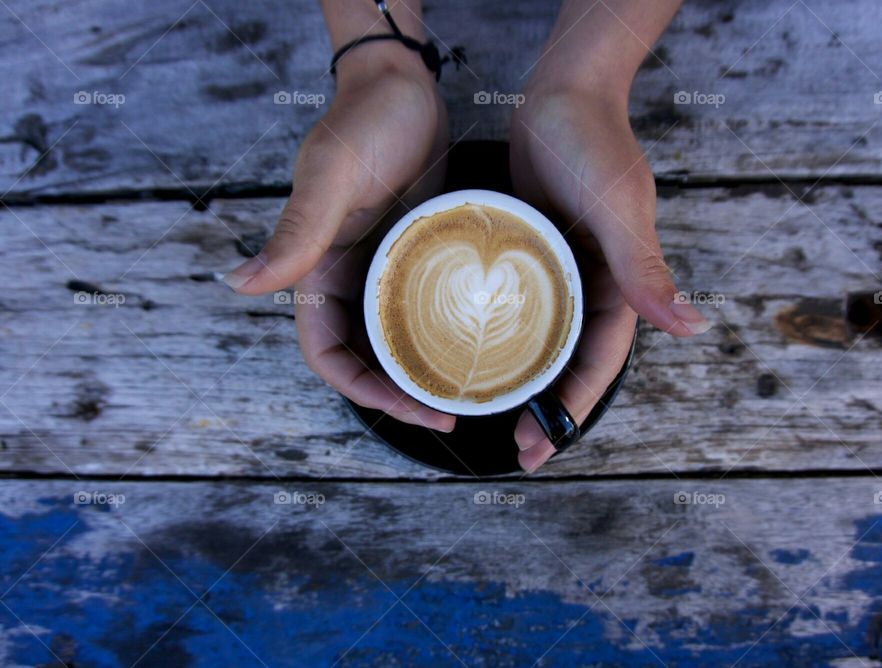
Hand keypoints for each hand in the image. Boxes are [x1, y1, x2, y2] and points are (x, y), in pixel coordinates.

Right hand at [224, 47, 454, 431]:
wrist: (404, 85)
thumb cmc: (366, 123)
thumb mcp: (332, 180)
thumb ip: (295, 235)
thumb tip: (240, 284)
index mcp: (317, 270)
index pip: (326, 352)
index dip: (359, 389)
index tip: (405, 405)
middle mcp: (347, 278)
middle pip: (365, 358)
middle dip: (398, 393)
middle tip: (449, 412)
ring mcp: (381, 269)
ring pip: (395, 339)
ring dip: (420, 370)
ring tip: (464, 392)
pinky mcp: (412, 255)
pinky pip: (421, 309)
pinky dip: (438, 334)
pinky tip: (473, 346)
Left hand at [510, 82, 709, 471]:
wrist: (561, 94)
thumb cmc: (593, 146)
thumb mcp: (617, 210)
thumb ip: (646, 269)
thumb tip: (692, 328)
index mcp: (619, 287)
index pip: (597, 364)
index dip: (572, 410)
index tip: (542, 448)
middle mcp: (592, 287)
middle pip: (570, 363)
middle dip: (548, 410)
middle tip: (518, 452)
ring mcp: (560, 273)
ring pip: (543, 342)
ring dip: (525, 379)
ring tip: (491, 415)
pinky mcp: (531, 255)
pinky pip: (519, 308)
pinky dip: (504, 336)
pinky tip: (472, 354)